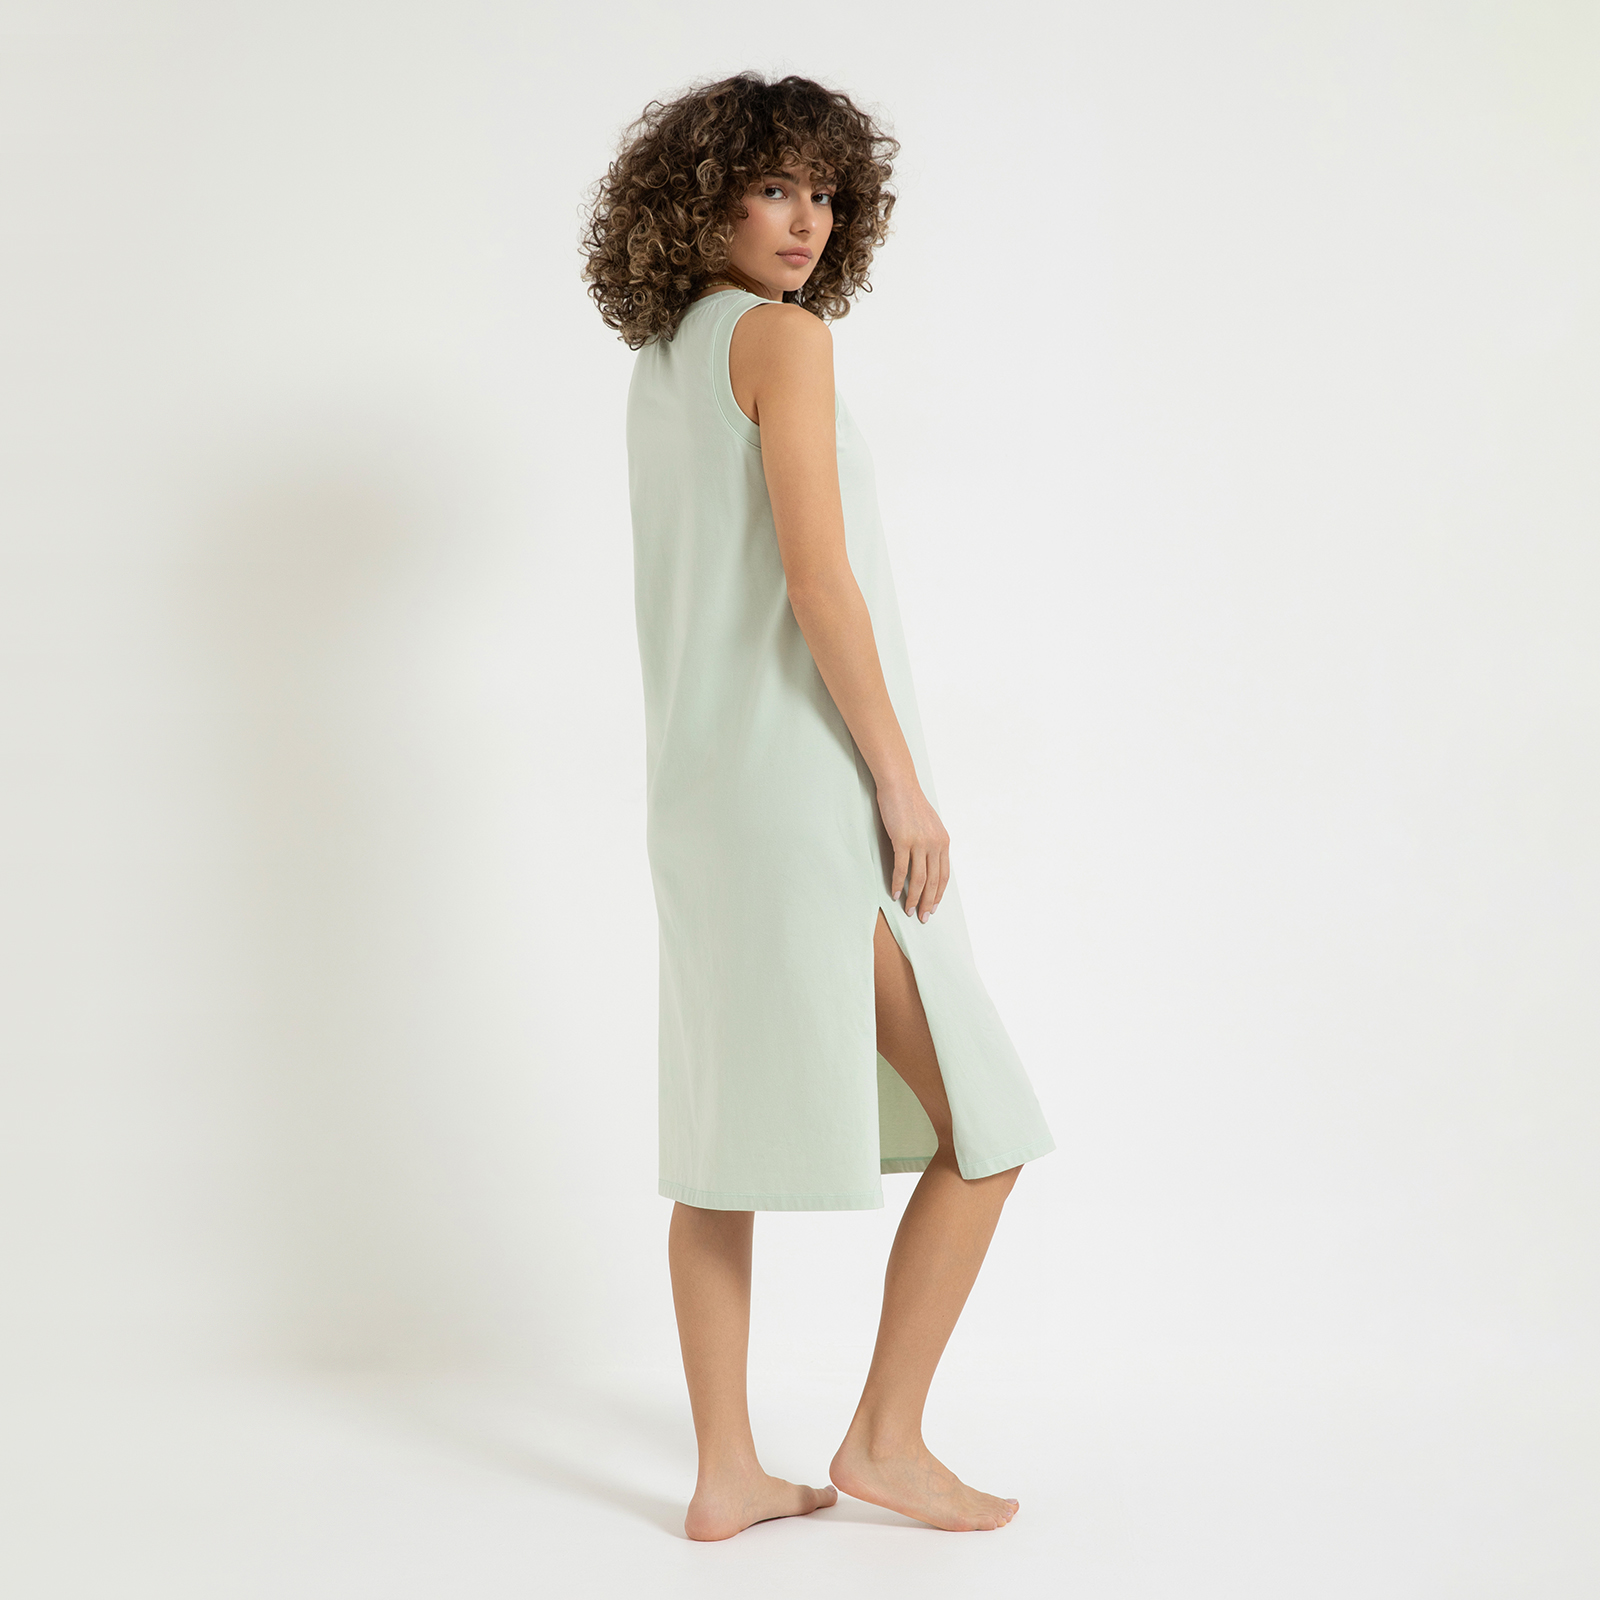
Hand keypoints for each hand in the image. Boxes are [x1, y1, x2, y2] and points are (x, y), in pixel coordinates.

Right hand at [875, 781, 949, 921]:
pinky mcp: (903, 840)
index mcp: (943, 842)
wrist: (899, 786)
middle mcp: (935, 844)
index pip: (944, 875)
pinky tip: (895, 894)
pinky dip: (899, 884)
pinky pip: (902, 868)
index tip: (933, 907)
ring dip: (914, 897)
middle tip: (922, 917)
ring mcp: (920, 842)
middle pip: (934, 881)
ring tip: (908, 910)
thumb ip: (932, 843)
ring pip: (919, 878)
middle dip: (928, 902)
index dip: (939, 894)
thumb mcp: (930, 825)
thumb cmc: (911, 804)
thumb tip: (929, 862)